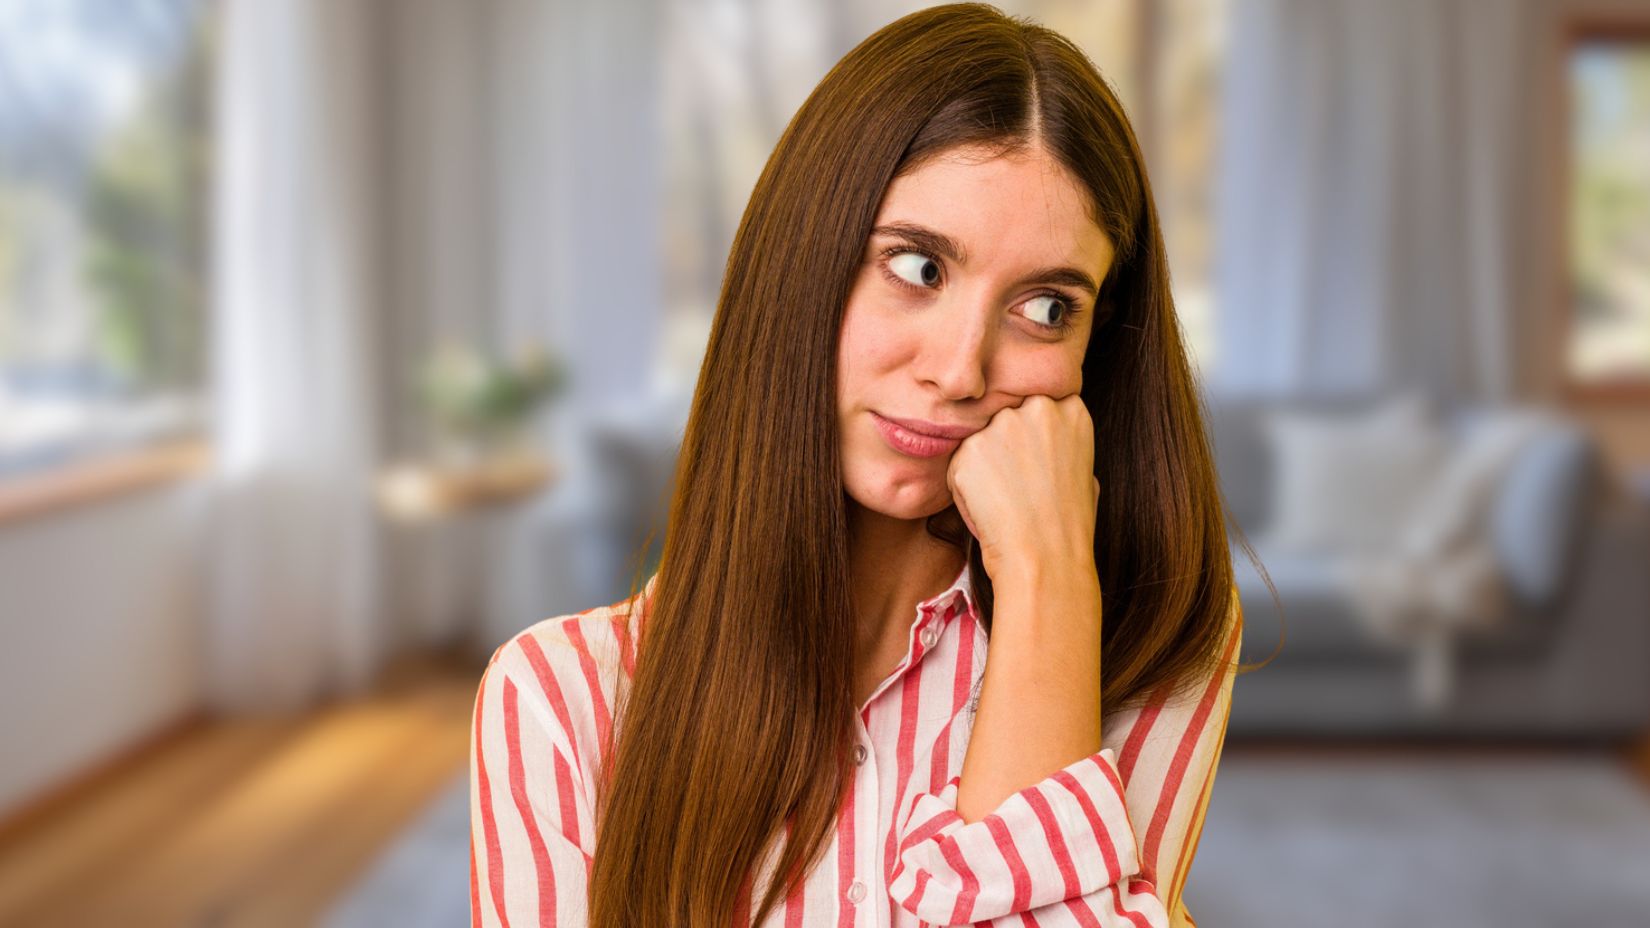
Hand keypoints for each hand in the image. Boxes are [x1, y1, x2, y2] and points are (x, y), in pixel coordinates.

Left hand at [945, 394, 1100, 578]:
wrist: (1045, 557)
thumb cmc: (1069, 524)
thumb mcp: (1085, 470)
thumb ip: (1062, 441)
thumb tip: (1045, 440)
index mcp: (1070, 409)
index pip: (1039, 403)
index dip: (1032, 432)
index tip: (1032, 456)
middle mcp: (1036, 408)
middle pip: (1007, 415)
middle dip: (1005, 442)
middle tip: (1014, 482)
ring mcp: (1000, 426)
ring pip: (980, 439)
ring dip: (984, 463)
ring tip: (1003, 498)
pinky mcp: (968, 450)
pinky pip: (959, 464)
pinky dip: (965, 486)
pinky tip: (987, 508)